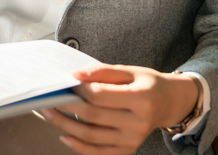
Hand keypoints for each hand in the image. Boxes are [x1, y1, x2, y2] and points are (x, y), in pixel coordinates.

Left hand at [39, 64, 199, 154]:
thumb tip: (75, 75)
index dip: (80, 89)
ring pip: (92, 136)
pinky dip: (79, 146)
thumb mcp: (129, 71)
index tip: (65, 82)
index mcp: (142, 98)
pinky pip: (99, 152)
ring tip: (49, 113)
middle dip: (67, 106)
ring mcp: (133, 139)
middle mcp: (139, 122)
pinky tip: (64, 136)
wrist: (168, 104)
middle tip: (48, 98)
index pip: (101, 95)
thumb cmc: (147, 84)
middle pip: (94, 116)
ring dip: (66, 126)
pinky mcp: (128, 149)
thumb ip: (102, 71)